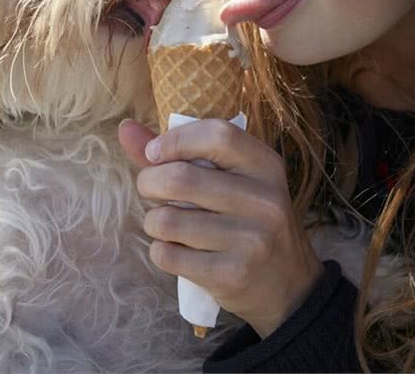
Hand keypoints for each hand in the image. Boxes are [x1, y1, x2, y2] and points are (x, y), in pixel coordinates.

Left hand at [118, 118, 322, 337]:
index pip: (217, 135)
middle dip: (149, 182)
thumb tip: (125, 129)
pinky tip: (175, 250)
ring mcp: (251, 240)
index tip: (153, 153)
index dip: (175, 140)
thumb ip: (178, 151)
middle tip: (150, 190)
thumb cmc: (247, 219)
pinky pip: (169, 255)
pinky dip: (160, 251)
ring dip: (153, 221)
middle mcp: (264, 200)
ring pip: (167, 220)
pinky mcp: (233, 275)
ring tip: (165, 223)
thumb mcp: (231, 179)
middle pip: (180, 179)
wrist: (289, 286)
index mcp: (266, 165)